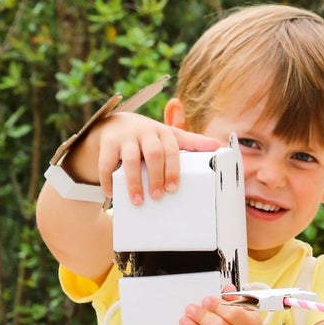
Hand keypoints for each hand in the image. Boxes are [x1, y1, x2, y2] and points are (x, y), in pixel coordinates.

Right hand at [89, 111, 219, 206]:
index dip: (173, 169)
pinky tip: (112, 193)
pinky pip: (106, 162)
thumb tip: (217, 145)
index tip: (173, 188)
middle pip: (153, 153)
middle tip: (158, 196)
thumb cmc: (149, 136)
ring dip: (134, 181)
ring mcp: (125, 137)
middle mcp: (145, 131)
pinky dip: (108, 179)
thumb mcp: (169, 136)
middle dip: (156, 176)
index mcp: (163, 132)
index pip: (171, 149)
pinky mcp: (108, 143)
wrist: (116, 124)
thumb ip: (191, 142)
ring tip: (138, 200)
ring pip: (130, 159)